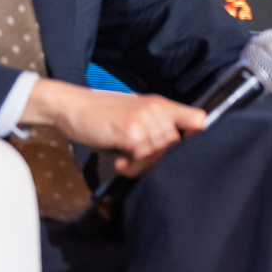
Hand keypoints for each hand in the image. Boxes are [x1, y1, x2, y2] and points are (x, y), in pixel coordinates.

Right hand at [23, 79, 205, 176]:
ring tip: (126, 162)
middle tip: (139, 164)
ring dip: (143, 165)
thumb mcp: (134, 115)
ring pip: (160, 154)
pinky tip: (119, 162)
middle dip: (160, 160)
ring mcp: (145, 120)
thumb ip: (154, 128)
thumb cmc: (100, 114)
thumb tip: (168, 154)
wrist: (72, 106)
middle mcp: (157, 110)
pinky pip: (142, 158)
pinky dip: (131, 167)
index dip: (200, 137)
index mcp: (161, 104)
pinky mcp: (131, 132)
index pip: (198, 119)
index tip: (190, 153)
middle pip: (177, 145)